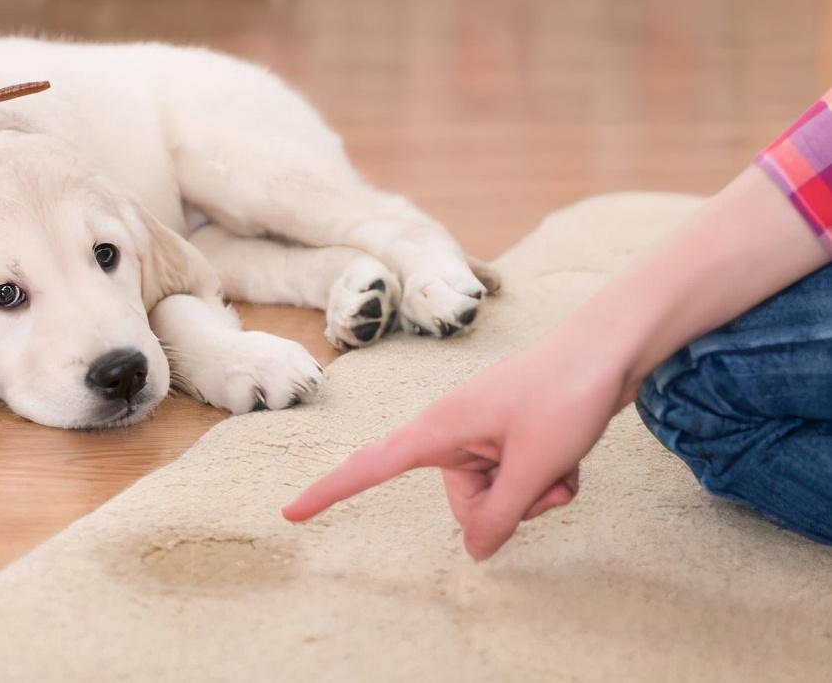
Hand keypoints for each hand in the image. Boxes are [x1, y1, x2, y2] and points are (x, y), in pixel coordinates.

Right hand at [282, 334, 626, 559]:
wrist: (610, 349)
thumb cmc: (565, 394)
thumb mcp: (534, 467)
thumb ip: (500, 516)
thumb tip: (476, 552)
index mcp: (439, 430)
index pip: (370, 467)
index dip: (329, 492)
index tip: (290, 512)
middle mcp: (453, 433)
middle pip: (464, 503)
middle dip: (508, 505)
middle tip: (543, 473)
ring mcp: (483, 436)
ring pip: (498, 497)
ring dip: (535, 492)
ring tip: (561, 460)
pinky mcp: (508, 437)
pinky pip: (518, 481)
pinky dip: (547, 480)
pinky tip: (570, 457)